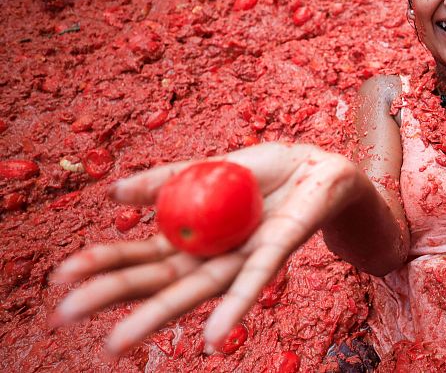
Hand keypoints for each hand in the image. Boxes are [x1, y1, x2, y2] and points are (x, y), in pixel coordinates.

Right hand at [50, 143, 358, 355]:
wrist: (320, 168)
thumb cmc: (263, 172)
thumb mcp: (208, 166)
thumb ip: (165, 178)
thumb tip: (114, 193)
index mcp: (193, 236)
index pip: (140, 256)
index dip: (102, 264)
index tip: (59, 276)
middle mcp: (214, 255)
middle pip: (158, 280)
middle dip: (112, 296)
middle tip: (64, 313)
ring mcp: (242, 258)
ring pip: (197, 291)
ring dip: (158, 316)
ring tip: (115, 343)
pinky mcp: (278, 251)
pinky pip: (254, 281)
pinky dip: (235, 307)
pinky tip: (213, 336)